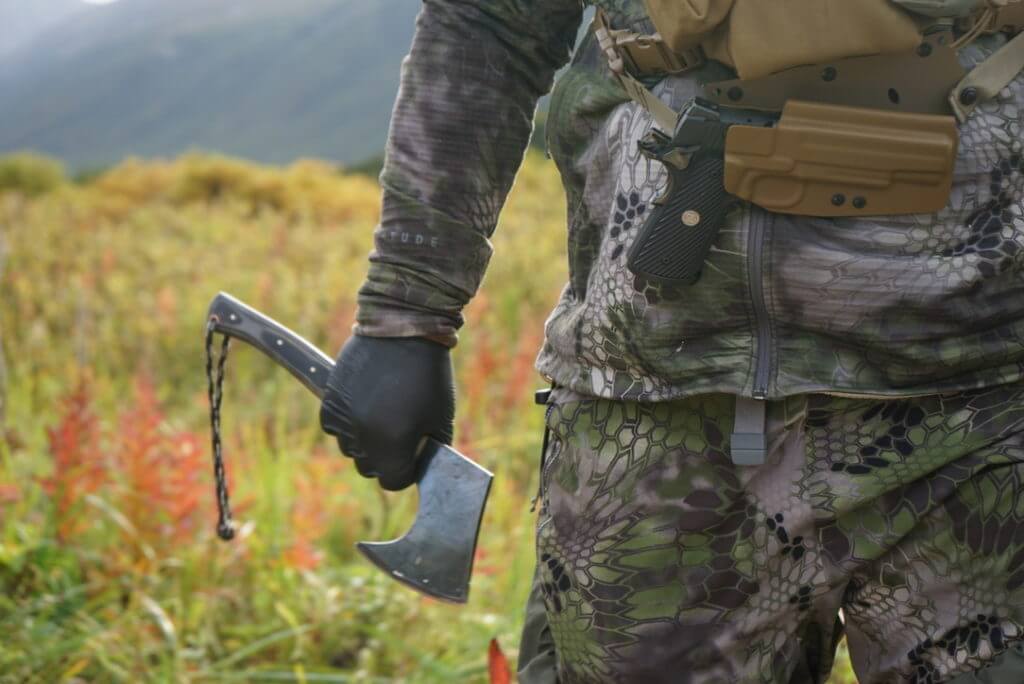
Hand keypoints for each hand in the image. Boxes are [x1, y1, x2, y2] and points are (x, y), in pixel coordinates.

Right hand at [319, 335, 453, 490]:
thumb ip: (431, 449)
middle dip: (386, 458)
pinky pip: (334, 429)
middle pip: (369, 469)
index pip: (394, 481)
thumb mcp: (441, 416)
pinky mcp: (330, 401)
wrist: (403, 330)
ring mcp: (344, 418)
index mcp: (393, 442)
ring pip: (350, 450)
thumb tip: (421, 468)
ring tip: (383, 415)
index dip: (407, 471)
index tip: (414, 455)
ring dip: (365, 442)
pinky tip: (364, 406)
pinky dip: (348, 424)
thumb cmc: (427, 374)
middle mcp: (363, 436)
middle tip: (400, 434)